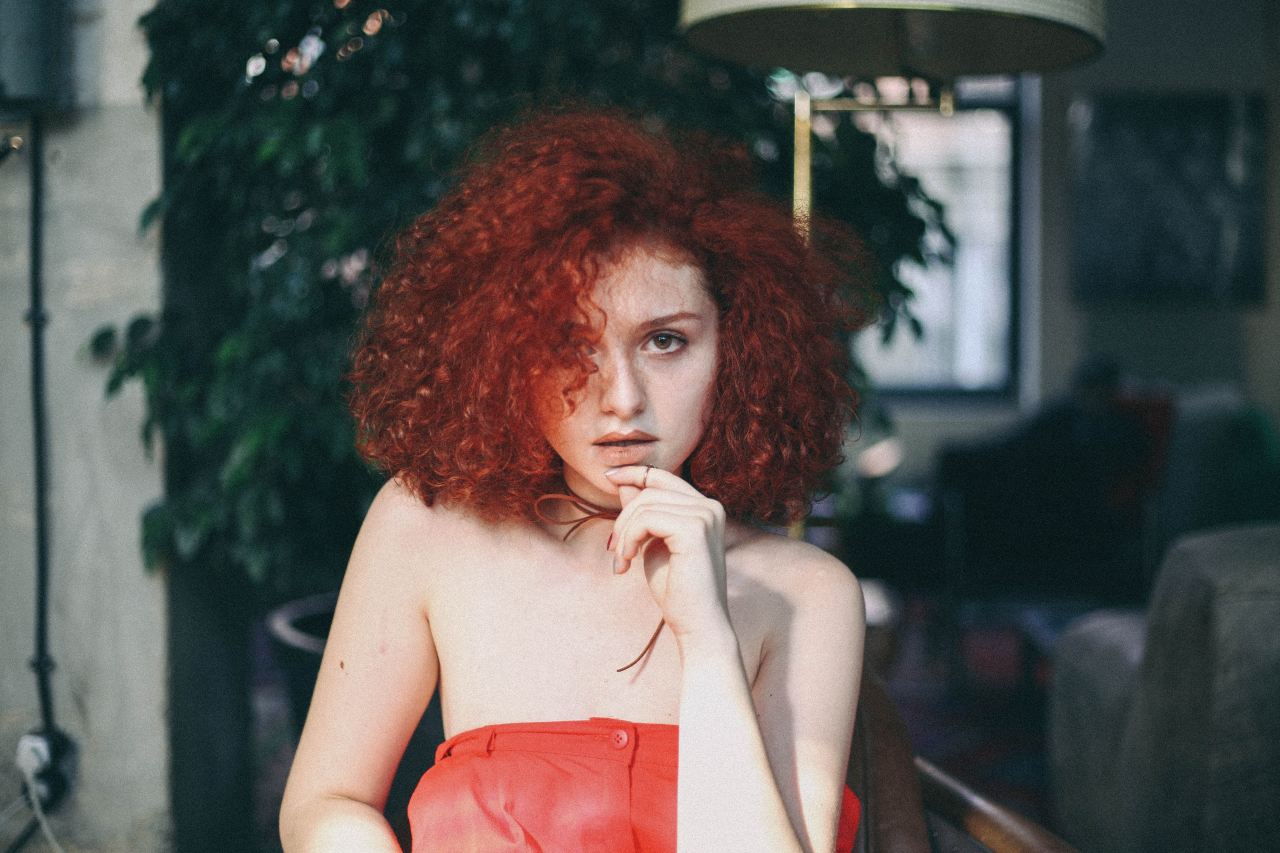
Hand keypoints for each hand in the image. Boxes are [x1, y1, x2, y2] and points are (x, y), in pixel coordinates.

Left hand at [604, 466, 731, 647]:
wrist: (697, 625)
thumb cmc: (676, 590)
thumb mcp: (653, 545)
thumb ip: (643, 514)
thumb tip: (624, 483)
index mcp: (704, 508)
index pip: (663, 477)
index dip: (634, 472)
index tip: (608, 476)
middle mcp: (710, 507)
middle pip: (650, 490)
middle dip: (623, 518)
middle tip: (614, 550)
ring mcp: (705, 516)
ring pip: (645, 503)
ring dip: (624, 533)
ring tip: (620, 561)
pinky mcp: (695, 529)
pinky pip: (646, 519)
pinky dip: (629, 539)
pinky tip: (627, 563)